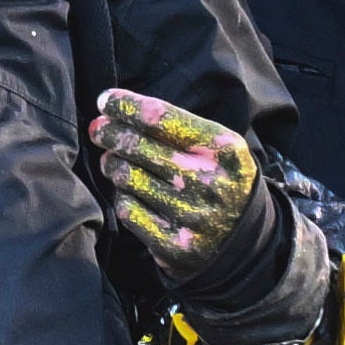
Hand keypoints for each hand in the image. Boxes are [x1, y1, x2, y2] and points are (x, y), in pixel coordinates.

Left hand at [89, 89, 265, 263]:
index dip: (126, 106)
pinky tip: (128, 192)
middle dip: (111, 134)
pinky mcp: (174, 244)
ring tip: (113, 161)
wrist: (244, 239)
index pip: (161, 117)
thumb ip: (172, 127)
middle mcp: (207, 180)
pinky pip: (129, 210)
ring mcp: (190, 215)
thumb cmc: (218, 179)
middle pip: (139, 146)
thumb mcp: (215, 146)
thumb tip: (109, 113)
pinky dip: (122, 197)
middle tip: (99, 131)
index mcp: (222, 148)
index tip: (105, 101)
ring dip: (113, 165)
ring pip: (128, 177)